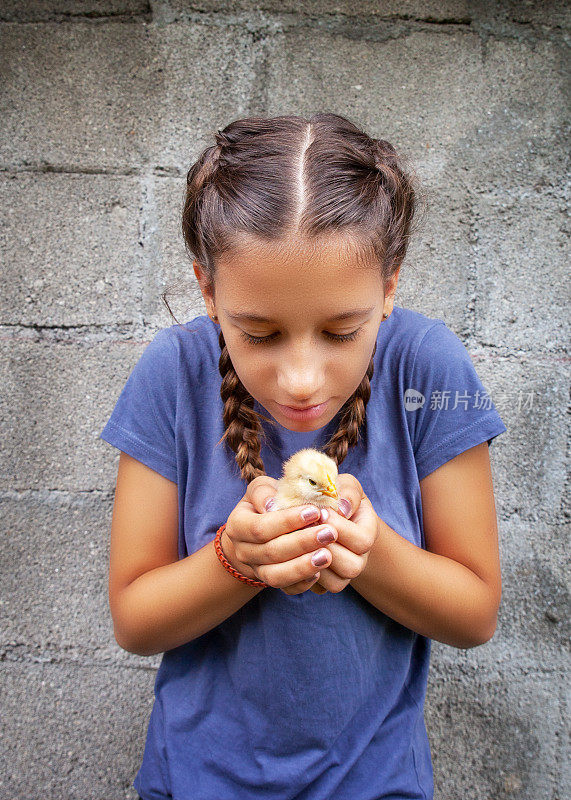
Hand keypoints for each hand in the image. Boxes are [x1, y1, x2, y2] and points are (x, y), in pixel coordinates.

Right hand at [222, 476, 340, 594]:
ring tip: (328, 555)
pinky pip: (288, 588)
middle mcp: (243, 551)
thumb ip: (264, 492)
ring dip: (303, 566)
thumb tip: (272, 505)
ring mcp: (257, 570)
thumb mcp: (262, 488)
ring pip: (277, 576)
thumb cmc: (267, 501)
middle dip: (302, 542)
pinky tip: (321, 570)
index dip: (287, 521)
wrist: (263, 526)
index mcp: (238, 525)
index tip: (314, 512)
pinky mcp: (273, 582)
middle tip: (330, 532)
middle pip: (271, 552)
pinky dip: (304, 582)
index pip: (260, 527)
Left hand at [263, 473, 379, 593]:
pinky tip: (289, 554)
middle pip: (351, 566)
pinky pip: (314, 588)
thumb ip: (347, 491)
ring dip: (312, 561)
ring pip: (334, 582)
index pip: (362, 540)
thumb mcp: (344, 485)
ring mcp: (342, 575)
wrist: (319, 513)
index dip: (339, 527)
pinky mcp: (322, 585)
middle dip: (324, 546)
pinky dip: (301, 574)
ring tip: (295, 540)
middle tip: (303, 528)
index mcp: (368, 533)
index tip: (318, 512)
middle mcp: (359, 559)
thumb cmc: (334, 495)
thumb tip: (341, 507)